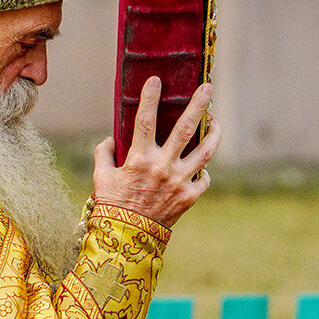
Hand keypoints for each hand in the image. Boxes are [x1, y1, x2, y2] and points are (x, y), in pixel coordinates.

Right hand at [92, 77, 220, 227]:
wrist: (127, 239)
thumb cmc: (111, 206)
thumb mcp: (101, 177)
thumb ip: (104, 154)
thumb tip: (112, 139)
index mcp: (140, 159)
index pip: (146, 120)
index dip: (150, 97)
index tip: (156, 79)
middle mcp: (163, 167)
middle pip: (185, 128)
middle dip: (198, 105)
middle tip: (208, 87)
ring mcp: (180, 182)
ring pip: (206, 151)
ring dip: (214, 133)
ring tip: (217, 121)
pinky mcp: (190, 198)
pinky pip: (204, 179)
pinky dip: (204, 171)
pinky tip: (203, 164)